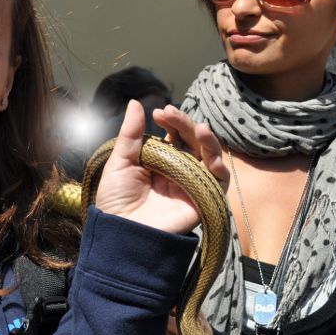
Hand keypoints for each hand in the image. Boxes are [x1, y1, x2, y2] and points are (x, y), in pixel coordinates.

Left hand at [95, 101, 228, 232]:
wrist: (122, 232)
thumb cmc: (116, 201)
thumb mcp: (120, 163)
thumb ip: (130, 134)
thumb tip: (135, 102)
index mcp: (160, 160)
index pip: (174, 135)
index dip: (171, 121)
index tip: (160, 112)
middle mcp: (179, 169)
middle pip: (193, 141)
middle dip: (185, 124)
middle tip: (171, 114)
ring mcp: (192, 183)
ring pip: (210, 156)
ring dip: (209, 141)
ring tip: (200, 129)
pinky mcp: (203, 199)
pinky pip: (219, 181)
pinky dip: (219, 167)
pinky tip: (211, 158)